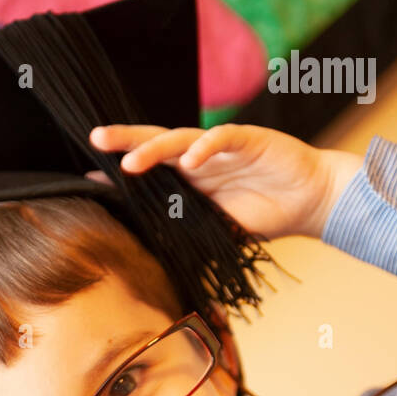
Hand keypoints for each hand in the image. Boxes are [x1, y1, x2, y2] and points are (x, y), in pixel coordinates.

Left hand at [87, 123, 360, 240]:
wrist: (308, 201)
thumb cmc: (262, 216)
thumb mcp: (214, 231)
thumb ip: (185, 233)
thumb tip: (151, 257)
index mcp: (188, 178)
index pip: (149, 171)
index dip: (120, 174)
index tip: (88, 178)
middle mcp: (199, 157)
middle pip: (156, 144)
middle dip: (125, 142)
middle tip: (95, 140)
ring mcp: (222, 147)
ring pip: (181, 139)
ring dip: (154, 149)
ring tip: (130, 163)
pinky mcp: (249, 140)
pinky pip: (223, 138)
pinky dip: (207, 148)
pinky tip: (190, 161)